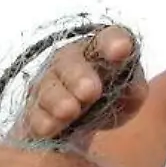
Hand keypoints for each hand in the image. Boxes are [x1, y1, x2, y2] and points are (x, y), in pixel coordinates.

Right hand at [15, 26, 146, 141]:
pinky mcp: (32, 111)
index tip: (122, 49)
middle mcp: (68, 62)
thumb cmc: (105, 102)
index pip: (106, 39)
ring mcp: (46, 85)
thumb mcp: (127, 99)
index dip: (113, 42)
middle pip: (68, 61)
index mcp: (97, 51)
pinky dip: (42, 121)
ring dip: (58, 99)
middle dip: (78, 75)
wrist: (71, 125)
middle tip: (90, 91)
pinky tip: (49, 128)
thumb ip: (133, 91)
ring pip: (48, 87)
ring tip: (70, 111)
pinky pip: (33, 114)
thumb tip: (133, 89)